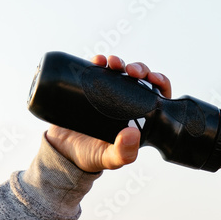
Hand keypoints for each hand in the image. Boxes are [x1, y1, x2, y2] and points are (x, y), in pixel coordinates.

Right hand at [45, 55, 172, 172]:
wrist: (61, 151)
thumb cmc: (90, 157)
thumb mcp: (110, 159)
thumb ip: (124, 153)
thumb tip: (134, 133)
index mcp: (139, 117)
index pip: (156, 95)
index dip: (159, 82)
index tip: (152, 78)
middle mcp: (125, 103)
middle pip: (139, 79)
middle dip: (138, 68)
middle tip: (130, 70)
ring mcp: (107, 94)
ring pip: (119, 71)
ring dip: (119, 62)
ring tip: (111, 62)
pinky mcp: (88, 87)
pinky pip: (97, 70)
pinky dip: (99, 61)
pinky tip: (98, 60)